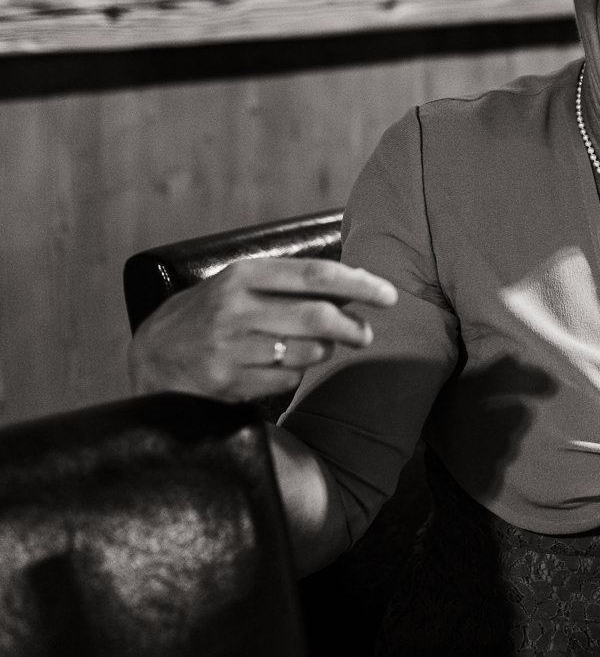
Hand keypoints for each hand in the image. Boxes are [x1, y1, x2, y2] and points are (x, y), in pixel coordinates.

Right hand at [128, 257, 397, 400]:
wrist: (152, 356)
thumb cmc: (214, 314)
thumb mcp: (244, 285)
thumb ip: (294, 282)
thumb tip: (360, 284)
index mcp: (244, 275)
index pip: (316, 274)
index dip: (360, 284)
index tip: (390, 295)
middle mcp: (235, 309)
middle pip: (319, 316)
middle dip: (354, 327)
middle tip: (366, 334)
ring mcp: (229, 348)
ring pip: (307, 352)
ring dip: (324, 352)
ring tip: (319, 348)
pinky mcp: (227, 382)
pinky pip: (286, 380)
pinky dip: (296, 375)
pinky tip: (282, 367)